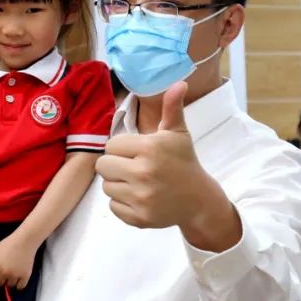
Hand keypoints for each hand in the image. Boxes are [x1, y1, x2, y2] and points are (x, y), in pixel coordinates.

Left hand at [0, 234, 37, 288]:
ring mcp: (15, 275)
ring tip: (13, 269)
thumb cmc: (8, 244)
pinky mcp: (25, 276)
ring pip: (8, 285)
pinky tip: (19, 274)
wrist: (25, 240)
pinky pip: (20, 287)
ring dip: (10, 280)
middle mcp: (3, 272)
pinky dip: (19, 283)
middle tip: (5, 268)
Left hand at [97, 82, 215, 229]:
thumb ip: (172, 108)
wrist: (198, 199)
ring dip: (118, 183)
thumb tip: (179, 83)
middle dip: (115, 165)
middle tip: (132, 166)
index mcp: (150, 148)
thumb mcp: (178, 133)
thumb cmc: (184, 161)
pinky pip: (113, 206)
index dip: (121, 148)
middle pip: (103, 166)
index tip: (136, 152)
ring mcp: (141, 198)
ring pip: (106, 187)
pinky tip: (139, 197)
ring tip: (137, 181)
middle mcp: (144, 173)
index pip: (111, 145)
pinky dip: (122, 203)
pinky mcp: (139, 218)